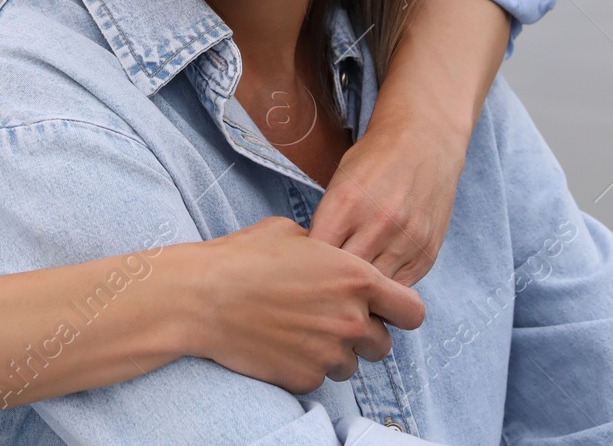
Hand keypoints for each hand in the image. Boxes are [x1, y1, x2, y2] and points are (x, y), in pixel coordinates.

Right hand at [184, 216, 424, 393]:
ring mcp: (329, 353)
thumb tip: (333, 258)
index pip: (412, 310)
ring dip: (334, 352)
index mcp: (357, 278)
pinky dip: (305, 366)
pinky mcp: (305, 378)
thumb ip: (328, 250)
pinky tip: (279, 344)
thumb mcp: (292, 233)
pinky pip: (318, 378)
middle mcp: (351, 320)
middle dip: (362, 335)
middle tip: (331, 320)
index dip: (399, 310)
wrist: (201, 297)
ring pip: (351, 365)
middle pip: (383, 344)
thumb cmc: (243, 257)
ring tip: (299, 331)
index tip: (382, 309)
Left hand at [309, 112, 465, 286]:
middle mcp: (378, 224)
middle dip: (332, 283)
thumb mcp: (338, 182)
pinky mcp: (427, 252)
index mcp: (346, 203)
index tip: (304, 269)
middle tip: (325, 284)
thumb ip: (326, 223)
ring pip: (374, 290)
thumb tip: (311, 265)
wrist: (424, 142)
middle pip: (344, 279)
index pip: (315, 257)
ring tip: (350, 287)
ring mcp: (407, 240)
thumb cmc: (373, 161)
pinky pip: (400, 287)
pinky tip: (376, 278)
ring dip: (361, 292)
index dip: (306, 268)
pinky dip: (386, 288)